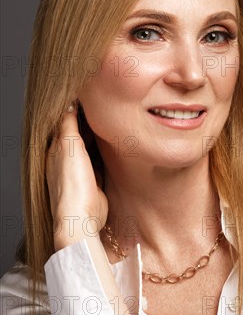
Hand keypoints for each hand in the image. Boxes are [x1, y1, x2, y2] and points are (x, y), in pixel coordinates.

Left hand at [46, 102, 108, 249]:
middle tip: (106, 107)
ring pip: (90, 148)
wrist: (82, 217)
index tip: (90, 97)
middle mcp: (66, 160)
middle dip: (89, 123)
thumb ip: (68, 124)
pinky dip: (105, 152)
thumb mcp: (69, 146)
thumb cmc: (72, 183)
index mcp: (56, 150)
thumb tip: (69, 104)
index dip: (76, 110)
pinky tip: (114, 145)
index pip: (65, 124)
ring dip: (98, 137)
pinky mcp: (94, 182)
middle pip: (78, 135)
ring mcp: (81, 172)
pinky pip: (100, 161)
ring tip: (112, 121)